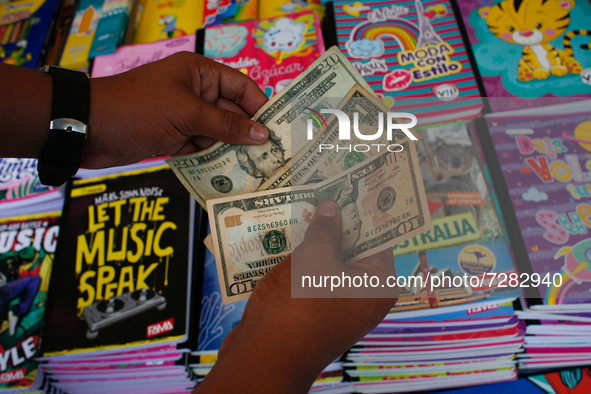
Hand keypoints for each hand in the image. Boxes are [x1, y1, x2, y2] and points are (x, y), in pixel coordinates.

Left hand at [84, 52, 268, 168]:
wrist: (88, 129)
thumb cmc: (138, 109)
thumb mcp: (186, 114)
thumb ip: (226, 125)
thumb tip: (262, 134)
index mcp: (200, 74)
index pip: (241, 88)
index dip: (261, 107)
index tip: (279, 130)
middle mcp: (195, 93)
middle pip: (232, 113)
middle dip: (249, 134)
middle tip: (273, 156)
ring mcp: (184, 117)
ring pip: (218, 134)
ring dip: (233, 151)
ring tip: (258, 170)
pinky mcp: (175, 138)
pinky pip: (202, 149)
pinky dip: (213, 161)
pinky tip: (231, 176)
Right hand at [195, 200, 397, 393]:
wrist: (264, 356)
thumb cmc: (300, 306)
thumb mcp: (314, 258)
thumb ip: (325, 230)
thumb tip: (331, 207)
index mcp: (377, 283)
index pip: (378, 236)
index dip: (364, 208)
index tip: (353, 182)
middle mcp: (363, 294)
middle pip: (353, 247)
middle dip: (336, 219)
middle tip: (324, 184)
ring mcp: (337, 303)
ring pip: (329, 260)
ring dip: (315, 236)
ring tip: (303, 199)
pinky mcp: (312, 308)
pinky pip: (311, 274)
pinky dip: (302, 256)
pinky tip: (286, 230)